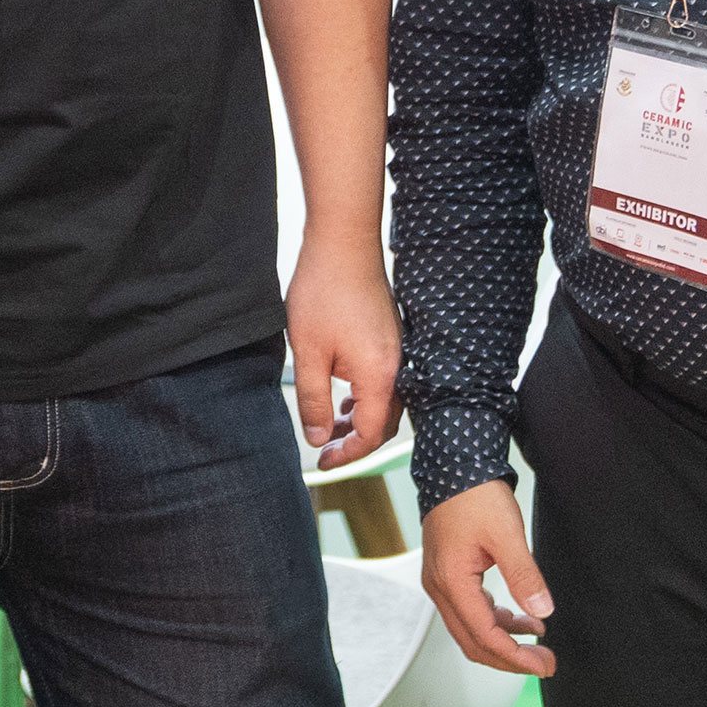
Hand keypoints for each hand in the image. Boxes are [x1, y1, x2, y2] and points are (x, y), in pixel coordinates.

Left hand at [285, 228, 401, 467]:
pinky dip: (365, 395)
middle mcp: (397, 366)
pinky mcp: (392, 336)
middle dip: (354, 440)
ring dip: (359, 417)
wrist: (343, 243)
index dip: (347, 455)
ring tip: (330, 423)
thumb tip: (318, 438)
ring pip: (384, 400)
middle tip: (324, 449)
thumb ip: (313, 400)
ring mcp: (398, 349)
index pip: (370, 434)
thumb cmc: (323, 293)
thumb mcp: (308, 353)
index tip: (323, 463)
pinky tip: (343, 392)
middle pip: (383, 422)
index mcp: (379, 376)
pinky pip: (384, 379)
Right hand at [421, 480, 555, 676]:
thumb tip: (542, 611)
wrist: (454, 466)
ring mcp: (440, 582)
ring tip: (538, 641)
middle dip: (511, 658)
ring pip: (470, 631)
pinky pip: (469, 613)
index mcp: (452, 582)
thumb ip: (524, 575)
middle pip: (473, 642)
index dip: (516, 657)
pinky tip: (520, 618)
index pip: (485, 636)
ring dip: (504, 641)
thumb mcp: (507, 534)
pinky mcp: (447, 575)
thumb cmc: (475, 495)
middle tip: (546, 661)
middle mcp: (439, 587)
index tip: (545, 663)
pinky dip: (495, 622)